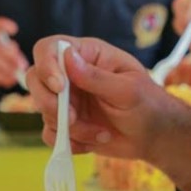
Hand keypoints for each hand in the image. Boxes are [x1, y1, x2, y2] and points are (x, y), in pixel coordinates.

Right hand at [0, 17, 28, 100]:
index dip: (1, 24)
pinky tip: (10, 82)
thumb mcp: (2, 60)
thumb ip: (13, 59)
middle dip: (11, 52)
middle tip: (23, 65)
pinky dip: (3, 78)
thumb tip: (23, 66)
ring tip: (17, 74)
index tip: (14, 29)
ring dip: (8, 67)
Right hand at [27, 36, 190, 190]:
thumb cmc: (148, 104)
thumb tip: (68, 57)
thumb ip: (97, 76)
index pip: (50, 48)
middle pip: (36, 79)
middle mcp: (71, 75)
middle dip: (49, 103)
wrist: (154, 137)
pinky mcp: (66, 124)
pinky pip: (50, 134)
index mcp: (87, 55)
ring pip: (43, 110)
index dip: (47, 65)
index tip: (59, 87)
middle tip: (72, 118)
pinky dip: (69, 142)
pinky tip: (93, 141)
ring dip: (69, 128)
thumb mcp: (128, 90)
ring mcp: (67, 100)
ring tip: (99, 132)